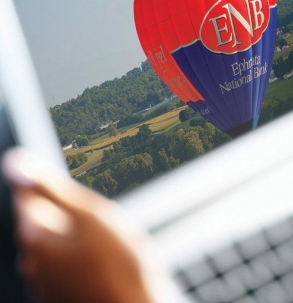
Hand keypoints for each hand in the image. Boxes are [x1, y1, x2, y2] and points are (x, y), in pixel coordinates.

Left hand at [3, 148, 166, 302]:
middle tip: (105, 224)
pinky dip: (84, 264)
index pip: (28, 194)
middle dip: (70, 217)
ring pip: (58, 247)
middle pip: (45, 222)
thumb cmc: (119, 268)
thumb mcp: (90, 216)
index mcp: (33, 235)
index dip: (55, 187)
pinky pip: (67, 270)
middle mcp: (30, 262)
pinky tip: (108, 269)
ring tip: (112, 250)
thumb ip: (50, 188)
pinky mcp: (58, 297)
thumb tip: (15, 162)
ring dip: (79, 242)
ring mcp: (43, 283)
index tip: (80, 195)